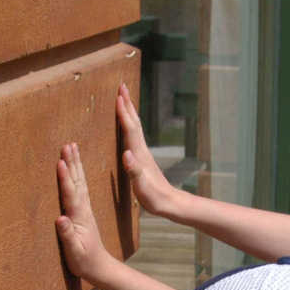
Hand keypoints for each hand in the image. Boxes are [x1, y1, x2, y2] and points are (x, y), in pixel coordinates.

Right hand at [55, 142, 115, 281]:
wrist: (99, 267)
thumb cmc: (84, 261)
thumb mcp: (74, 251)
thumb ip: (67, 235)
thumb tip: (60, 219)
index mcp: (79, 216)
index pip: (71, 193)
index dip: (65, 177)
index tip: (61, 161)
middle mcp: (83, 209)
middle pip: (77, 181)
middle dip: (72, 162)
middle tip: (68, 144)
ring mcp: (85, 209)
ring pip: (80, 182)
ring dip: (76, 164)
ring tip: (72, 148)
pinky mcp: (84, 212)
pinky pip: (80, 188)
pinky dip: (77, 175)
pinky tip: (75, 169)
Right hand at [117, 82, 177, 217]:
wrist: (170, 203)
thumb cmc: (155, 197)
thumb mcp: (142, 187)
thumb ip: (134, 171)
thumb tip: (126, 153)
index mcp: (139, 154)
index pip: (130, 128)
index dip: (124, 112)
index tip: (118, 95)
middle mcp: (142, 150)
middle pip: (134, 122)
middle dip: (127, 104)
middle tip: (122, 86)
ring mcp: (143, 153)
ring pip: (135, 127)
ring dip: (129, 111)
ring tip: (123, 99)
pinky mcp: (143, 159)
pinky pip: (134, 135)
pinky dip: (130, 125)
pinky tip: (128, 126)